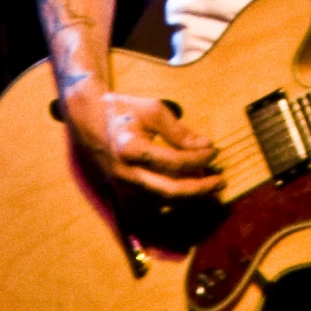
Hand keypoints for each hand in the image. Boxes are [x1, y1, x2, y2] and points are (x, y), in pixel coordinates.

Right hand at [70, 91, 224, 199]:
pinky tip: (191, 186)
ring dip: (190, 195)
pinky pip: (154, 200)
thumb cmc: (122, 110)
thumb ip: (179, 131)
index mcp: (130, 149)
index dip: (198, 159)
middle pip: (169, 191)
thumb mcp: (153, 110)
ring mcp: (123, 187)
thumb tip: (205, 146)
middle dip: (199, 189)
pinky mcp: (124, 192)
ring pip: (163, 201)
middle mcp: (125, 174)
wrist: (88, 121)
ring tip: (212, 184)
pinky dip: (175, 196)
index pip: (173, 162)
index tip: (215, 150)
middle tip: (221, 181)